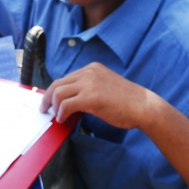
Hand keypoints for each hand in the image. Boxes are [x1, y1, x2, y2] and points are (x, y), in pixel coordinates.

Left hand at [40, 62, 155, 127]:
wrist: (144, 106)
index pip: (66, 78)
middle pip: (58, 83)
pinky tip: (63, 119)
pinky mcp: (90, 97)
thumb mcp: (106, 87)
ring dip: (53, 106)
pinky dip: (61, 113)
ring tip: (55, 116)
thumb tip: (72, 102)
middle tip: (44, 108)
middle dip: (48, 97)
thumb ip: (90, 89)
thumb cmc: (128, 102)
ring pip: (59, 93)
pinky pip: (66, 104)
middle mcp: (89, 72)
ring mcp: (89, 83)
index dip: (56, 90)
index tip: (50, 100)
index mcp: (93, 68)